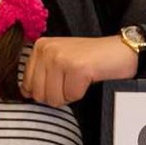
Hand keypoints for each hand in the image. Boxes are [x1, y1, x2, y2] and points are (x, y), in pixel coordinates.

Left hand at [20, 35, 137, 106]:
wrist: (120, 50)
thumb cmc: (92, 58)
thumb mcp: (60, 59)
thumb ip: (40, 73)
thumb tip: (25, 94)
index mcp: (40, 47)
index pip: (27, 85)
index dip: (46, 90)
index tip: (62, 80)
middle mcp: (47, 49)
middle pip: (39, 94)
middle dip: (58, 95)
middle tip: (73, 80)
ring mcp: (61, 57)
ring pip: (54, 98)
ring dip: (70, 94)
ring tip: (81, 79)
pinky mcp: (77, 67)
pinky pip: (72, 96)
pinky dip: (82, 93)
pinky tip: (89, 78)